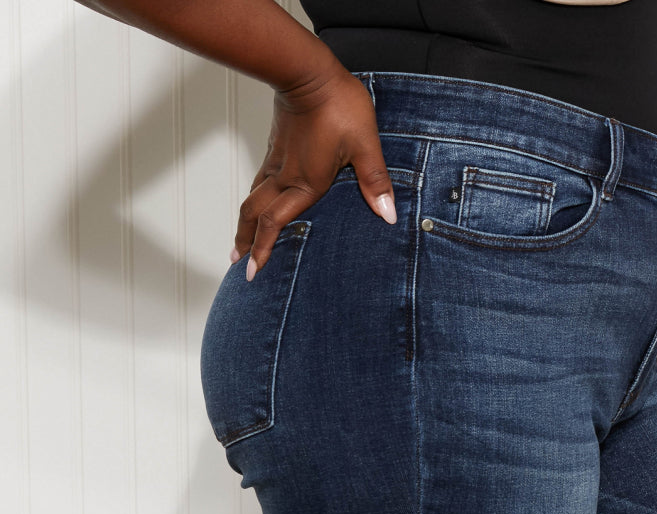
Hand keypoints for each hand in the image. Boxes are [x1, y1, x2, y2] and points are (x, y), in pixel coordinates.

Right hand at [233, 63, 395, 280]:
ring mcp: (277, 161)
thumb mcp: (365, 145)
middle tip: (238, 262)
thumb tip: (389, 215)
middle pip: (256, 214)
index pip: (275, 223)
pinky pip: (260, 179)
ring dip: (245, 221)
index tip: (253, 271)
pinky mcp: (276, 147)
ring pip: (254, 197)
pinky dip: (255, 198)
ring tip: (239, 240)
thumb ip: (375, 181)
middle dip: (245, 240)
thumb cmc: (338, 104)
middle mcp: (286, 176)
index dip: (262, 249)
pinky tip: (257, 201)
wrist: (308, 70)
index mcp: (306, 183)